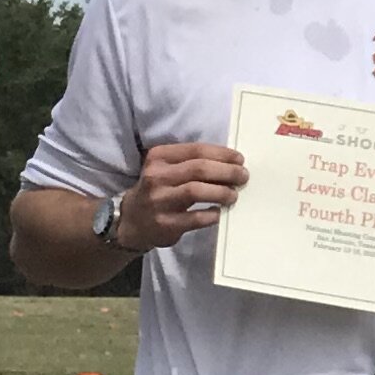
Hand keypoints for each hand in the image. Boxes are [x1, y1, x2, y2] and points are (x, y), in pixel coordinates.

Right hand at [118, 140, 246, 249]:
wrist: (131, 221)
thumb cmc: (158, 190)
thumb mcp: (165, 169)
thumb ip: (191, 162)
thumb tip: (230, 163)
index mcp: (158, 157)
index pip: (196, 150)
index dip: (223, 154)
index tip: (239, 160)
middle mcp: (156, 177)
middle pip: (199, 169)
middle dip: (227, 172)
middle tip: (243, 177)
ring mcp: (159, 201)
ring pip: (196, 191)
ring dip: (222, 192)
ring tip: (233, 195)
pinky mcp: (164, 224)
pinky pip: (195, 218)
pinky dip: (211, 215)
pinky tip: (217, 213)